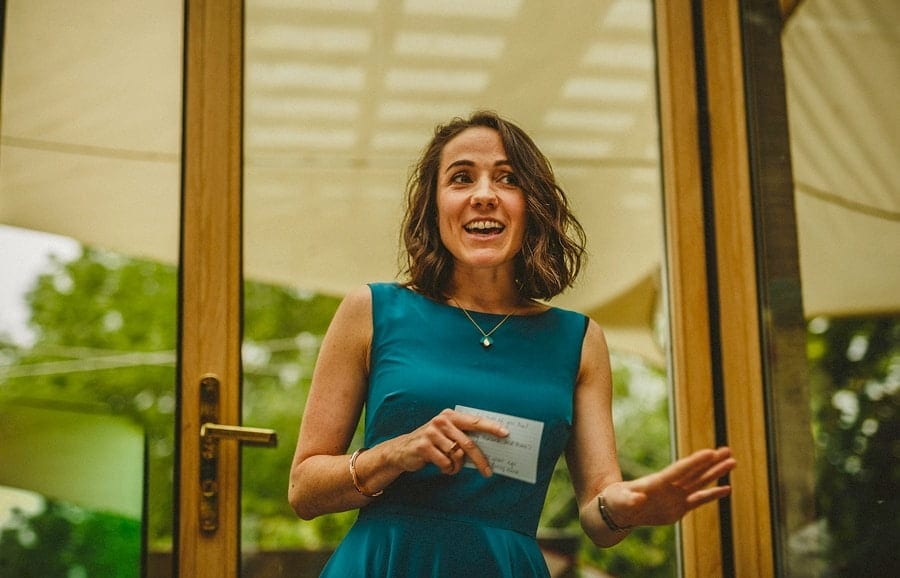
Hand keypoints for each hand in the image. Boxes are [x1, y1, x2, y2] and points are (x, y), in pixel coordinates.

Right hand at [391, 408, 508, 476]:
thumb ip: (463, 437)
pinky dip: (447, 469)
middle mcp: (441, 421)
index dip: (491, 427)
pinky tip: (443, 468)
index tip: (505, 434)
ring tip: (451, 467)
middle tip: (488, 472)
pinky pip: (445, 463)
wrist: (402, 449)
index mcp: (450, 415)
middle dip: (480, 460)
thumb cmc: (431, 442)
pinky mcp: (424, 446)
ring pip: (456, 456)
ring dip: (457, 466)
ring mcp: (431, 433)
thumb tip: (488, 449)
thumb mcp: (446, 434)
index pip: (475, 421)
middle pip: (468, 444)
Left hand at [604, 447, 735, 526]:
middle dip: (712, 462)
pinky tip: (727, 488)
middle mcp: (670, 486)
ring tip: (732, 462)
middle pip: (695, 472)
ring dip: (716, 473)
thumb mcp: (619, 501)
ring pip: (700, 482)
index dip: (695, 462)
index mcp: (657, 482)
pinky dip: (713, 495)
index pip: (680, 470)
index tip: (710, 452)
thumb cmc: (616, 502)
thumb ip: (629, 500)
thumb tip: (637, 499)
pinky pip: (699, 500)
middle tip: (728, 451)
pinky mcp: (679, 508)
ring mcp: (676, 496)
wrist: (618, 511)